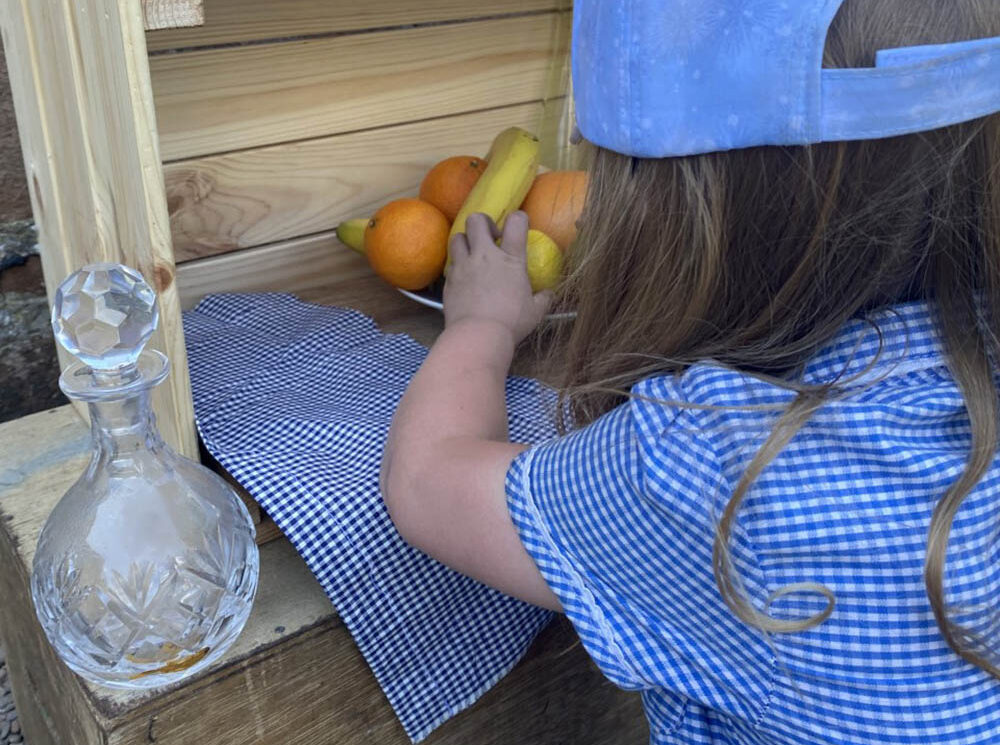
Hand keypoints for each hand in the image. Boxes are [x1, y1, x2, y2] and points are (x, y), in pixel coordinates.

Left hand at [443, 211, 552, 344]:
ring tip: (472, 255)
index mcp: (510, 259)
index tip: (518, 225)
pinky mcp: (449, 280)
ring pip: (457, 237)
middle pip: (476, 220)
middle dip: (482, 222)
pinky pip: (450, 263)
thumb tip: (549, 294)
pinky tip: (464, 277)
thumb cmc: (511, 322)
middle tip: (489, 237)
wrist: (478, 335)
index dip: (518, 218)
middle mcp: (485, 256)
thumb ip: (543, 299)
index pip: (516, 223)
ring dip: (465, 241)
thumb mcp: (535, 312)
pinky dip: (457, 265)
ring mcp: (464, 266)